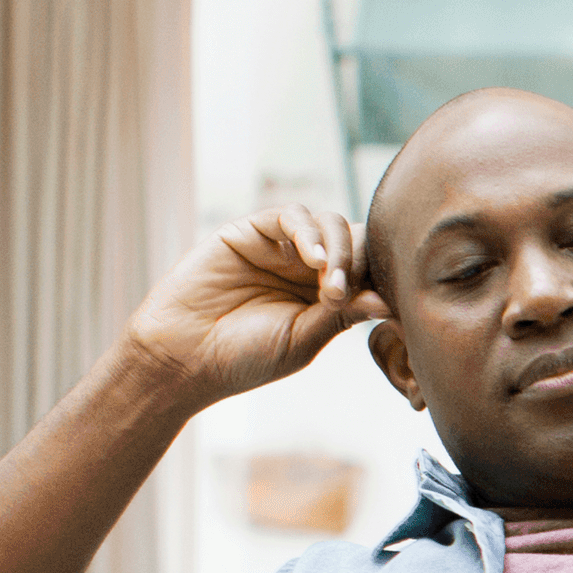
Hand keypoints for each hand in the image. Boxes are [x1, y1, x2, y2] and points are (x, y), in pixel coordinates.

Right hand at [123, 206, 389, 409]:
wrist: (184, 355)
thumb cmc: (244, 357)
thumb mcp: (304, 340)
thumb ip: (343, 315)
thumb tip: (388, 300)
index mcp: (327, 298)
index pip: (369, 272)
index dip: (381, 279)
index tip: (383, 304)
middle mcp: (307, 269)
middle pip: (355, 242)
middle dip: (360, 262)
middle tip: (342, 294)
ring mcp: (281, 248)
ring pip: (329, 223)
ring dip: (338, 249)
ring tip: (328, 284)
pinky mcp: (251, 231)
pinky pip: (291, 215)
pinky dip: (308, 231)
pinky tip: (312, 260)